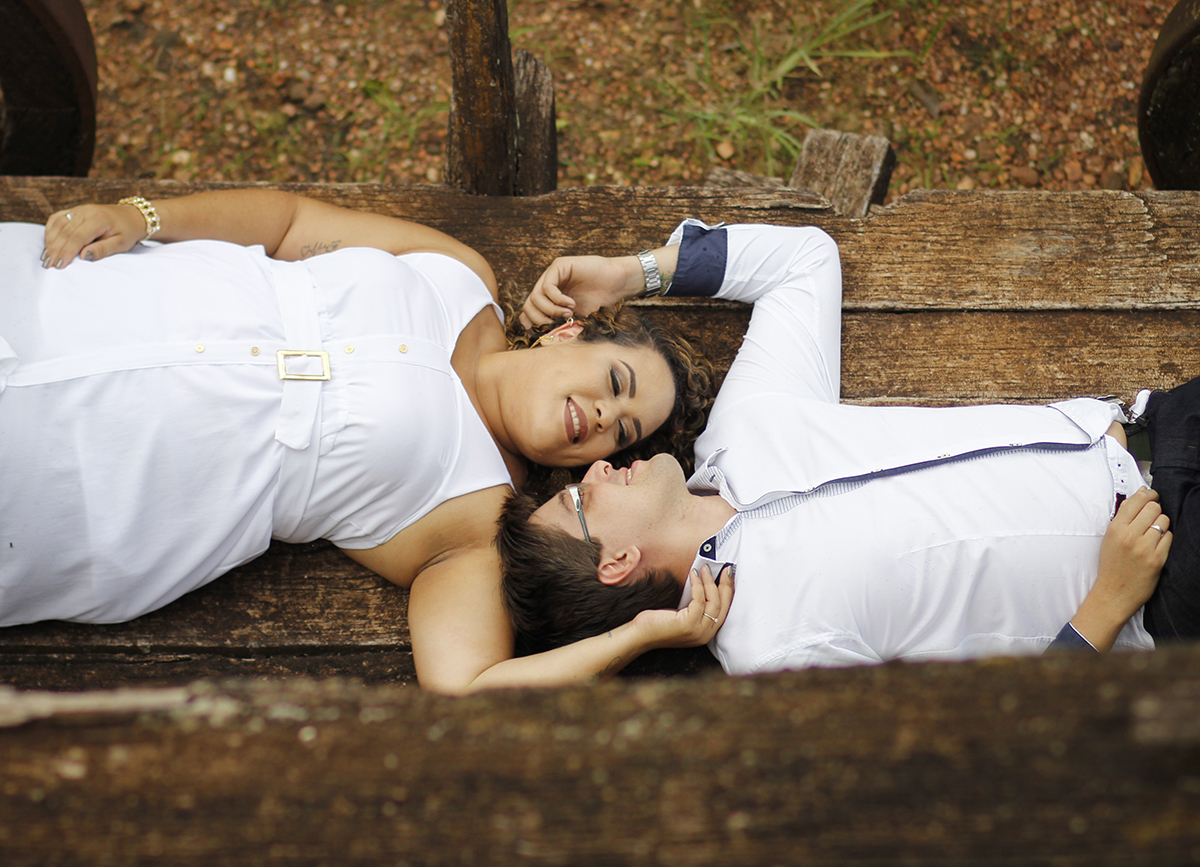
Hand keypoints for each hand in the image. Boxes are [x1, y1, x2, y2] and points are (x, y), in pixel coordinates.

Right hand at [42, 203, 147, 268]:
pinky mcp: (75, 210)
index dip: (67, 252)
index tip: (59, 265)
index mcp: (98, 219)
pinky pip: (57, 218)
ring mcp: (79, 209)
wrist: (132, 216)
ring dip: (50, 241)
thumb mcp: (121, 244)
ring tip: (46, 257)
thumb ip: (103, 249)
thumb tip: (84, 256)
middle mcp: (85, 211)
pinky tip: (48, 242)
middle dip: (55, 250)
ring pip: (58, 224)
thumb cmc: (128, 232)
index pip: (77, 237)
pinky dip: (50, 230)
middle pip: (65, 232)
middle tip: (49, 265)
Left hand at [520, 255, 638, 328]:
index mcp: (548, 298)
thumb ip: (559, 326)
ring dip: (551, 310)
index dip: (533, 324)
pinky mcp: (559, 266)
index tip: (548, 333)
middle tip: (556, 324)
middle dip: (540, 319)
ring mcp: (552, 275)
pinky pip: (548, 287)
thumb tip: (543, 343)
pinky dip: (558, 300)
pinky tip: (571, 304)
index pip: (529, 312)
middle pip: (528, 305)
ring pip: (536, 297)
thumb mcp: (575, 319)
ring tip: (568, 314)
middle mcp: (547, 285)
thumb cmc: (600, 302)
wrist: (617, 284)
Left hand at [631, 564, 734, 649]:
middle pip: (723, 605)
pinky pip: (699, 599)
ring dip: (710, 581)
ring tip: (704, 568)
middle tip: (725, 568)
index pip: (724, 610)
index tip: (728, 575)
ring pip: (713, 601)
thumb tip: (706, 582)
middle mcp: (706, 634)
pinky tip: (693, 574)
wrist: (640, 635)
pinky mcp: (689, 624)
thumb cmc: (659, 622)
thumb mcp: (683, 615)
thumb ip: (697, 606)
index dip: (728, 591)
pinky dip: (697, 584)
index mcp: (706, 632)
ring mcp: (698, 631)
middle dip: (726, 584)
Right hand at [1096, 487, 1170, 613]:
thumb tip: (1139, 495)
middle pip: (1153, 507)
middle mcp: (1129, 536)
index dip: (1147, 494)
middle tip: (1151, 518)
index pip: (1136, 500)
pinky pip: (1169, 537)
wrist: (1114, 593)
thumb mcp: (1110, 538)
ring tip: (1154, 534)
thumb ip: (1123, 517)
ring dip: (1161, 525)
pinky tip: (1156, 545)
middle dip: (1155, 510)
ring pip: (1163, 521)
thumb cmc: (1112, 565)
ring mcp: (1144, 548)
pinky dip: (1165, 539)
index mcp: (1115, 529)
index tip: (1151, 495)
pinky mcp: (1156, 559)